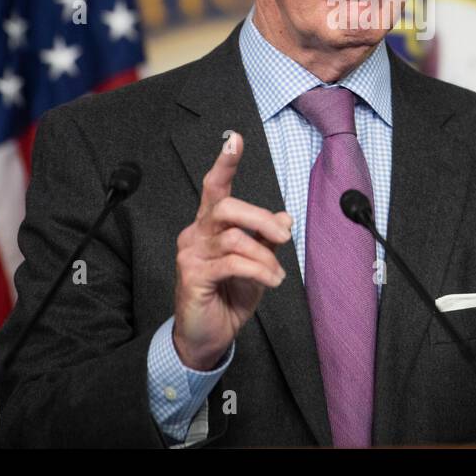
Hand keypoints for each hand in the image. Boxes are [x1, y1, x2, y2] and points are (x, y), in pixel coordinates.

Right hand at [172, 132, 291, 369]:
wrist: (208, 336)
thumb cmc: (230, 296)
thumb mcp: (257, 264)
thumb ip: (267, 239)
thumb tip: (285, 218)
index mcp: (210, 225)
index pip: (215, 187)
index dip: (225, 163)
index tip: (235, 139)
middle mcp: (196, 233)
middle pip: (227, 207)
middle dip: (262, 218)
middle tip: (284, 239)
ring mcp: (190, 254)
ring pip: (234, 238)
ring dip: (265, 256)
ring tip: (277, 275)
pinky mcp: (192, 276)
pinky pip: (232, 263)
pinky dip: (258, 270)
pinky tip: (271, 281)